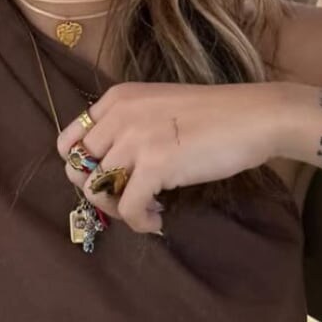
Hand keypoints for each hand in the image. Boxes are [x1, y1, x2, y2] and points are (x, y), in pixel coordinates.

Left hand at [54, 81, 285, 233]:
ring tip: (146, 209)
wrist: (254, 117)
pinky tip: (158, 220)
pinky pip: (128, 207)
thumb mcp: (158, 107)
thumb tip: (105, 170)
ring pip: (97, 191)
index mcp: (116, 99)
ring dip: (118, 210)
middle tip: (126, 199)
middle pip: (76, 169)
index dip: (81, 168)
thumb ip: (128, 127)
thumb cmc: (213, 115)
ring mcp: (135, 139)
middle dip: (98, 192)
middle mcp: (119, 115)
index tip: (107, 179)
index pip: (67, 141)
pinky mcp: (155, 164)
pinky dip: (139, 222)